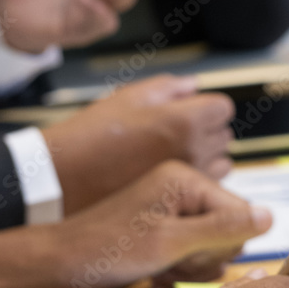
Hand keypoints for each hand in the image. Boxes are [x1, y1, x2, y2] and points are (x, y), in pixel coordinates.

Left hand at [0, 161, 272, 287]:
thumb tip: (269, 217)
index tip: (192, 253)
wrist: (59, 268)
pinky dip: (180, 271)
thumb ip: (223, 228)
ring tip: (161, 269)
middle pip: (231, 231)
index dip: (225, 240)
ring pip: (214, 249)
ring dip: (192, 268)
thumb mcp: (170, 241)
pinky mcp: (165, 235)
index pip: (241, 211)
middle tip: (172, 261)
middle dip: (206, 255)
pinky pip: (195, 256)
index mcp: (186, 179)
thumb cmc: (107, 249)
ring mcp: (173, 214)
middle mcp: (183, 192)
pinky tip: (156, 275)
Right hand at [42, 75, 235, 214]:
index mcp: (184, 121)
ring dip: (206, 156)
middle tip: (176, 132)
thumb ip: (169, 88)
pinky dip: (197, 178)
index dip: (206, 106)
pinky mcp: (181, 201)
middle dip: (207, 129)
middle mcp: (194, 151)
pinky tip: (171, 174)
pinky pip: (206, 185)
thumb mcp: (129, 97)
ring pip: (220, 162)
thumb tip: (193, 86)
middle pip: (223, 134)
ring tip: (174, 154)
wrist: (65, 179)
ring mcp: (189, 179)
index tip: (191, 110)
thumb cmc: (93, 135)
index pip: (223, 108)